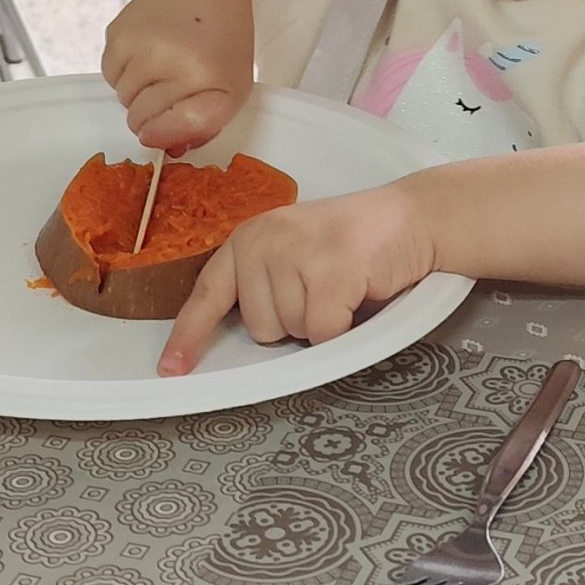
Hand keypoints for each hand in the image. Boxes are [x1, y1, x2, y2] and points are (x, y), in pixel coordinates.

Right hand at [101, 0, 253, 155]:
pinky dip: (124, 75)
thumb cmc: (220, 40)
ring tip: (161, 69)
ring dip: (138, 94)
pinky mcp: (118, 34)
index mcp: (211, 77)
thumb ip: (204, 125)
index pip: (176, 127)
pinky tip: (146, 55)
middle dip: (152, 116)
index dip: (165, 136)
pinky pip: (110, 78)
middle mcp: (174, 61)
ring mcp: (142, 46)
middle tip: (169, 92)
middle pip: (142, 119)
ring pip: (124, 101)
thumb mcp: (231, 86)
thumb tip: (169, 149)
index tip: (162, 134)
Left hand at [157, 184, 436, 375]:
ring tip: (342, 287)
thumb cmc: (355, 244)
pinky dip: (344, 327)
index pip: (207, 293)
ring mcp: (296, 252)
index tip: (172, 368)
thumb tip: (241, 337)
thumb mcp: (294, 253)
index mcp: (248, 238)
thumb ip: (263, 283)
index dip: (189, 335)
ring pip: (292, 332)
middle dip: (294, 323)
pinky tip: (357, 293)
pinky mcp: (331, 269)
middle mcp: (263, 240)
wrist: (412, 217)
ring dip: (321, 323)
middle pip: (259, 327)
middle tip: (324, 289)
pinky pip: (323, 332)